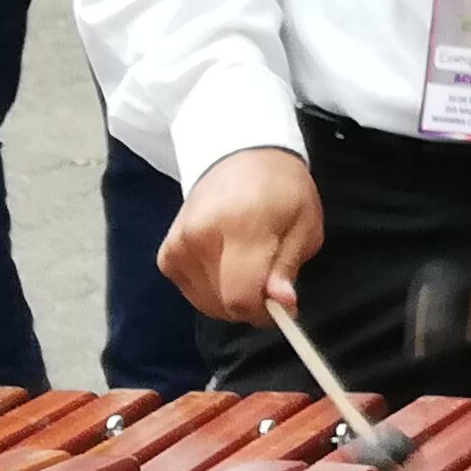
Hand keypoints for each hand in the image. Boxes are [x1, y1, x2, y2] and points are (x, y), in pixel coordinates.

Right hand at [162, 146, 323, 325]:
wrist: (240, 157)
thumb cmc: (282, 190)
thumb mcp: (305, 225)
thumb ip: (287, 268)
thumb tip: (282, 304)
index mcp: (240, 228)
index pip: (241, 297)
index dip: (264, 312)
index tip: (282, 303)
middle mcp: (200, 239)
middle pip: (224, 304)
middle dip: (252, 304)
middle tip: (269, 276)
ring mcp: (177, 247)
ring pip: (208, 303)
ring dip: (232, 297)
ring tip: (249, 263)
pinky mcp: (166, 255)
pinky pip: (192, 292)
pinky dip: (213, 290)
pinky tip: (227, 265)